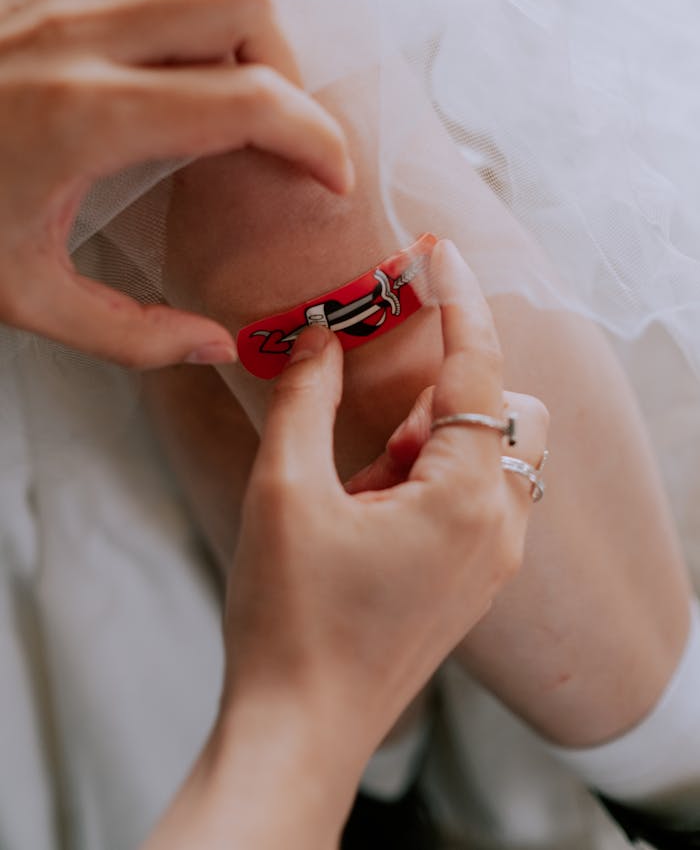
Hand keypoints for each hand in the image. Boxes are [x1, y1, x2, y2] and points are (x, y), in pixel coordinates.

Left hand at [0, 0, 348, 367]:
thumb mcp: (29, 302)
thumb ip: (135, 336)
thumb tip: (219, 347)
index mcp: (89, 121)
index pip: (247, 101)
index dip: (316, 139)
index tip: (330, 178)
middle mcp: (80, 40)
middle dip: (286, 65)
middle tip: (277, 128)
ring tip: (228, 65)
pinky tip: (166, 5)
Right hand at [222, 240, 547, 776]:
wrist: (299, 728)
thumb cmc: (290, 617)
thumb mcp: (284, 491)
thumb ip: (306, 398)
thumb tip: (321, 338)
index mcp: (465, 499)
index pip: (477, 369)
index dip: (459, 300)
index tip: (439, 251)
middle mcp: (499, 528)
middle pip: (506, 412)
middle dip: (444, 401)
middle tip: (374, 439)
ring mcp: (493, 560)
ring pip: (491, 456)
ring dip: (432, 445)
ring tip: (359, 493)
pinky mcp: (474, 582)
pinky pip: (478, 497)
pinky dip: (433, 480)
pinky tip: (370, 517)